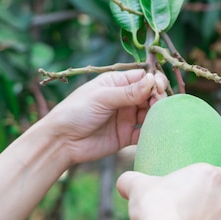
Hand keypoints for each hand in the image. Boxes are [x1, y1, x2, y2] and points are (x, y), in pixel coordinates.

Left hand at [42, 70, 168, 164]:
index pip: (144, 77)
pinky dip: (153, 132)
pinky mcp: (127, 136)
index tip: (159, 88)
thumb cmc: (76, 111)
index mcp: (117, 83)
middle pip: (151, 94)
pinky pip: (145, 133)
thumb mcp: (102, 97)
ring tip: (158, 118)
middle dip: (158, 98)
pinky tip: (156, 132)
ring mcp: (127, 117)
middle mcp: (125, 99)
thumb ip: (128, 92)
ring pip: (151, 113)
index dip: (155, 81)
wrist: (61, 142)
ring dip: (158, 114)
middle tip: (158, 104)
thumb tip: (153, 80)